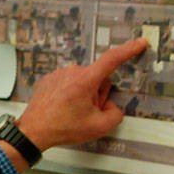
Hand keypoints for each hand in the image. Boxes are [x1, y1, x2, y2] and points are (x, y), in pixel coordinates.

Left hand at [17, 37, 147, 151]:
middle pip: (98, 79)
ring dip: (84, 96)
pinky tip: (63, 109)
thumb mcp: (98, 127)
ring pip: (84, 82)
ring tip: (72, 113)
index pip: (112, 59)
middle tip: (87, 112)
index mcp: (86, 80)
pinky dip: (71, 95)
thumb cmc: (62, 128)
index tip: (140, 43)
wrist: (33, 131)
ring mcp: (60, 74)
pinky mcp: (51, 78)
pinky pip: (70, 83)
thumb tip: (112, 107)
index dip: (129, 50)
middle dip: (98, 95)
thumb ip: (115, 115)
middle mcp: (73, 72)